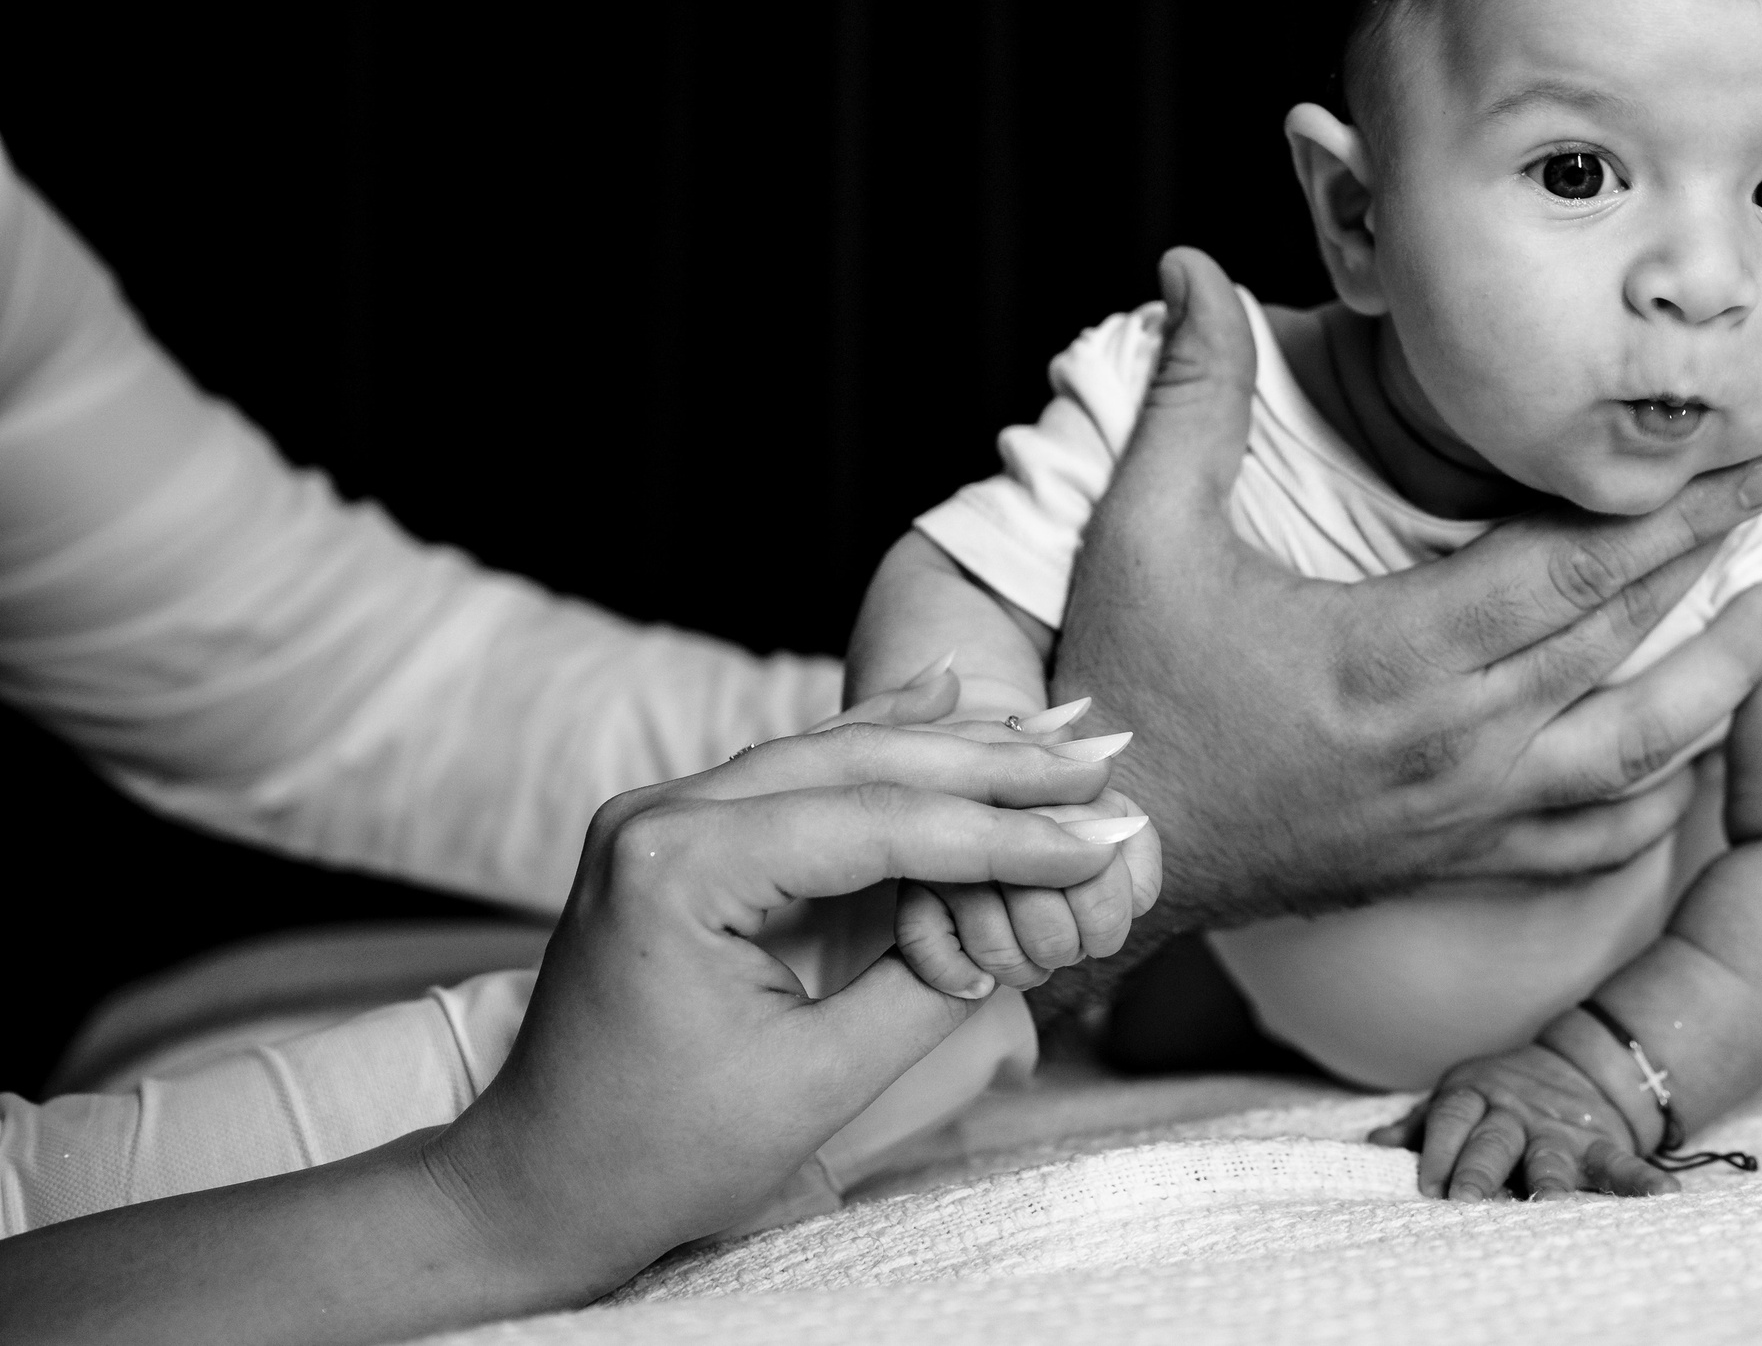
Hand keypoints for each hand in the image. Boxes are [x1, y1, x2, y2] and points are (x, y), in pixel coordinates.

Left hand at [0, 684, 1152, 1345]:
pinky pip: (801, 778)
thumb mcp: (814, 1085)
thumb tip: (1026, 922)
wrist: (534, 1185)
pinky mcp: (680, 837)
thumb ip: (925, 988)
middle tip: (1103, 749)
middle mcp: (662, 814)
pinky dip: (884, 752)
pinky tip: (950, 699)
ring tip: (1056, 728)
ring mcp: (664, 816)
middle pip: (860, 764)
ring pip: (835, 755)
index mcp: (680, 867)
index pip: (879, 827)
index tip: (1104, 832)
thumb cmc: (656, 1155)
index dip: (1004, 834)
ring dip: (951, 747)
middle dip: (991, 762)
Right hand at [1049, 248, 1761, 935]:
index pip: (1566, 572)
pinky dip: (1660, 794)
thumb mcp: (1140, 535)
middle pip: (1621, 641)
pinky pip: (1591, 841)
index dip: (1665, 507)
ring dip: (1724, 678)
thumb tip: (1189, 266)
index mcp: (1389, 658)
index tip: (1737, 451)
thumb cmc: (1125, 696)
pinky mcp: (1454, 859)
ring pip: (1637, 754)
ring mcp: (1462, 814)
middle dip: (1715, 556)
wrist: (1105, 864)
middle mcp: (1450, 746)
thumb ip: (1189, 396)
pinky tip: (1696, 750)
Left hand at [1371, 1043, 1672, 1201]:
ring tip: (1549, 1203)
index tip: (1425, 1183)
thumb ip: (1422, 1123)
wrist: (1577, 1066)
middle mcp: (1516, 1114)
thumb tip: (1375, 1143)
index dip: (1437, 1148)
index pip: (1451, 1118)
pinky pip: (1619, 1162)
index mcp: (1476, 1097)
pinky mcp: (1598, 1144)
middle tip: (1467, 1200)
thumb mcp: (1460, 1097)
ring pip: (1549, 1156)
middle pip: (1493, 1140)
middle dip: (1480, 1170)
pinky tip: (1663, 1194)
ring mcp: (1559, 1129)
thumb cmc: (1499, 1097)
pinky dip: (1640, 1179)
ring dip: (1548, 1181)